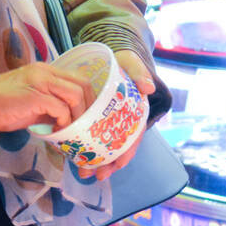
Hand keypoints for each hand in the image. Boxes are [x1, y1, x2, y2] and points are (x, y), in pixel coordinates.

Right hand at [0, 62, 94, 132]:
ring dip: (78, 115)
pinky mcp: (35, 96)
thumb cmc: (3, 107)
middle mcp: (46, 72)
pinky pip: (61, 108)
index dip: (89, 97)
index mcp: (46, 70)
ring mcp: (41, 82)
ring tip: (70, 129)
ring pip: (76, 94)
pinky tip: (56, 132)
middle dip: (89, 106)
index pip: (79, 78)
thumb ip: (50, 105)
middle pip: (83, 83)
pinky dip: (63, 122)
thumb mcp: (32, 102)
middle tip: (86, 124)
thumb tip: (68, 120)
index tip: (89, 115)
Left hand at [88, 50, 155, 181]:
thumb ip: (140, 72)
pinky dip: (90, 146)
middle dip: (108, 163)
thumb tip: (147, 87)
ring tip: (82, 172)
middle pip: (121, 146)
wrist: (115, 50)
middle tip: (92, 176)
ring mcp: (116, 119)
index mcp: (140, 111)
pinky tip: (78, 155)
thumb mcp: (132, 63)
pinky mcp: (103, 117)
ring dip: (97, 159)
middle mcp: (129, 119)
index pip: (135, 137)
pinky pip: (98, 135)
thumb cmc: (126, 58)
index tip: (114, 167)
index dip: (126, 154)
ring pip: (109, 145)